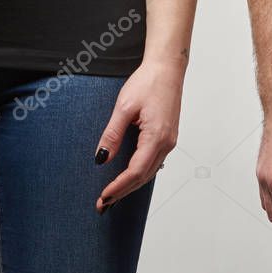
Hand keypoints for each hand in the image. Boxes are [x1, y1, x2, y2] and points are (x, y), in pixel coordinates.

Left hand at [94, 60, 182, 212]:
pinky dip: (140, 173)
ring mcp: (170, 140)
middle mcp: (167, 142)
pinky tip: (129, 177)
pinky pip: (154, 161)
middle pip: (144, 177)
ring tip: (112, 195)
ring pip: (150, 171)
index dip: (118, 187)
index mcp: (157, 136)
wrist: (167, 68)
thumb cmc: (148, 82)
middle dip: (123, 192)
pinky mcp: (168, 136)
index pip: (136, 171)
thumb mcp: (124, 107)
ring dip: (131, 185)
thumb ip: (113, 134)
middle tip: (103, 205)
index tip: (103, 198)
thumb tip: (101, 159)